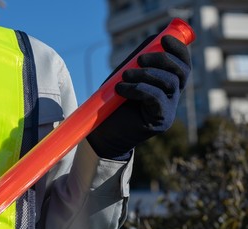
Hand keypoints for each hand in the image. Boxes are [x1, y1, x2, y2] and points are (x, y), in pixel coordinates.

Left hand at [87, 35, 190, 159]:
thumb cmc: (113, 103)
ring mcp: (168, 110)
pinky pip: (157, 98)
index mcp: (167, 84)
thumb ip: (139, 61)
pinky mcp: (160, 121)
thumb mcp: (126, 76)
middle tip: (139, 59)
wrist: (103, 132)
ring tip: (124, 76)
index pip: (182, 64)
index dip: (178, 50)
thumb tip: (154, 39)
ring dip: (145, 74)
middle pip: (181, 72)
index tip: (164, 38)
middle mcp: (172, 97)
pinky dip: (139, 89)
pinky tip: (122, 89)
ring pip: (170, 83)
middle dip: (162, 59)